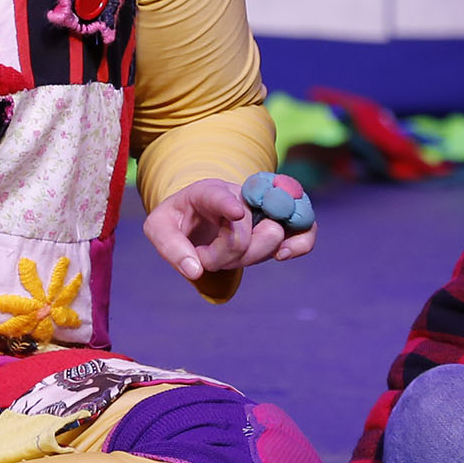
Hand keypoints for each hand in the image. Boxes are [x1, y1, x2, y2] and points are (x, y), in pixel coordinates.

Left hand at [142, 177, 316, 285]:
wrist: (199, 213)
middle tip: (205, 257)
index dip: (228, 203)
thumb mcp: (158, 228)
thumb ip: (171, 246)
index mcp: (205, 192)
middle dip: (224, 256)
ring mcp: (263, 207)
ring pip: (273, 235)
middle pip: (245, 231)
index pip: (218, 196)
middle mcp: (240, 194)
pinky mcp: (281, 222)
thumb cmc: (178, 219)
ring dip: (251, 257)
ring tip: (227, 257)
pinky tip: (283, 256)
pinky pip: (305, 228)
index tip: (237, 213)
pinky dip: (301, 243)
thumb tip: (195, 271)